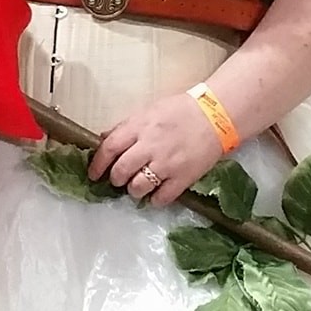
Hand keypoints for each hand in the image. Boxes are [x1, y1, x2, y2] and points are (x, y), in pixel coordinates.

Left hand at [89, 88, 226, 205]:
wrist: (216, 116)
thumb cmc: (181, 110)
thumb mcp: (149, 110)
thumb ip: (127, 126)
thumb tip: (105, 139)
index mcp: (139, 126)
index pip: (110, 147)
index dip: (98, 163)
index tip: (94, 173)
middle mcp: (150, 146)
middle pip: (121, 171)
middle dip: (115, 179)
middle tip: (117, 180)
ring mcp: (167, 163)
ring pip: (138, 187)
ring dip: (133, 190)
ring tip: (136, 187)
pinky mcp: (183, 177)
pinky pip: (162, 197)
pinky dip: (155, 200)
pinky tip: (156, 194)